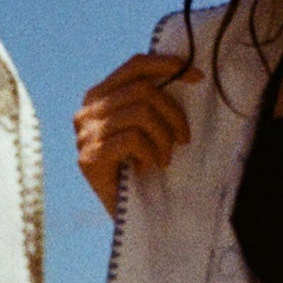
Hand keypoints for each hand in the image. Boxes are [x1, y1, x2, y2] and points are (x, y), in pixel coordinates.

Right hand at [75, 54, 200, 213]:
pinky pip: (133, 139)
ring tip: (166, 158)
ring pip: (140, 113)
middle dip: (173, 113)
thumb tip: (185, 70)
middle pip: (142, 90)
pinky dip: (151, 152)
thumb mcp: (146, 127)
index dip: (168, 65)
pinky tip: (151, 167)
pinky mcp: (89, 157)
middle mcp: (87, 111)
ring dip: (164, 138)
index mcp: (99, 96)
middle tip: (184, 138)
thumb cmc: (142, 168)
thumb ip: (151, 100)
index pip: (135, 66)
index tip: (197, 76)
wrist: (129, 216)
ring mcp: (85, 134)